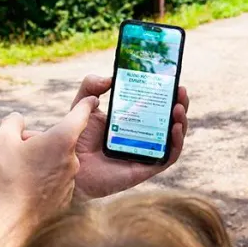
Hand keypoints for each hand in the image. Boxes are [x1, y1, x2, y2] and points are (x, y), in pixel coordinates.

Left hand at [0, 75, 189, 199]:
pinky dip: (175, 144)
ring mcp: (145, 153)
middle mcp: (143, 137)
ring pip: (174, 139)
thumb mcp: (82, 105)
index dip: (168, 94)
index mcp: (132, 121)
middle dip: (180, 105)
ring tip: (179, 107)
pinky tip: (173, 129)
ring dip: (182, 123)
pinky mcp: (144, 169)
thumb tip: (110, 77)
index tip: (174, 80)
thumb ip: (91, 86)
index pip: (157, 106)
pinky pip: (167, 158)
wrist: (66, 167)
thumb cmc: (75, 139)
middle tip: (181, 91)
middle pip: (170, 120)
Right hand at [0, 95, 97, 222]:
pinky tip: (24, 188)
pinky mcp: (65, 199)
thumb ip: (12, 122)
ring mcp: (70, 180)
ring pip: (56, 163)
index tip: (94, 99)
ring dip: (42, 162)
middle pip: (61, 142)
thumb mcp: (2, 140)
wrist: (11, 222)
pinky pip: (55, 182)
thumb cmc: (8, 177)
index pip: (82, 114)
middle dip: (45, 141)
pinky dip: (43, 181)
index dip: (87, 104)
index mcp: (62, 139)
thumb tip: (17, 119)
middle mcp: (72, 159)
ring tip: (16, 171)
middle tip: (21, 146)